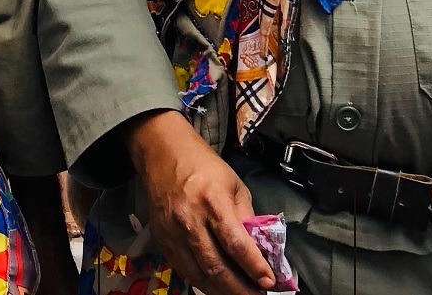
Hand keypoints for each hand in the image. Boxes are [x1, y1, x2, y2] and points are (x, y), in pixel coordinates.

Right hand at [124, 111, 275, 294]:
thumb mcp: (234, 185)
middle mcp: (189, 220)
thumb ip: (246, 218)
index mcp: (212, 201)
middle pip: (216, 266)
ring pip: (198, 274)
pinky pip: (183, 269)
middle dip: (240, 289)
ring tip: (240, 294)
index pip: (235, 243)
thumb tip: (261, 250)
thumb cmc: (203, 165)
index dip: (254, 266)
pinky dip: (202, 282)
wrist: (161, 152)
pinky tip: (217, 286)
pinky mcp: (161, 239)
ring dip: (222, 291)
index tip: (270, 282)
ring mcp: (171, 232)